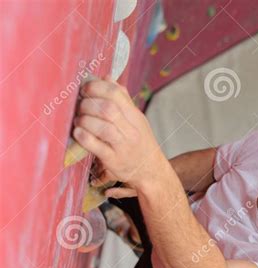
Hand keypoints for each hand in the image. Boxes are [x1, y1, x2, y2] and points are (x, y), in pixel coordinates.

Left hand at [73, 77, 161, 192]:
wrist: (151, 171)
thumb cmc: (140, 143)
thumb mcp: (136, 119)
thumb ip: (122, 99)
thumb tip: (107, 78)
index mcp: (135, 117)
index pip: (116, 94)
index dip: (96, 87)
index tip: (85, 89)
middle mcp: (131, 131)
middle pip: (108, 109)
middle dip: (88, 104)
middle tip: (80, 106)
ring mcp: (122, 147)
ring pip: (102, 127)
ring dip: (85, 120)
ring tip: (79, 120)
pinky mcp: (113, 161)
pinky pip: (96, 146)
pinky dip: (84, 137)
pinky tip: (78, 133)